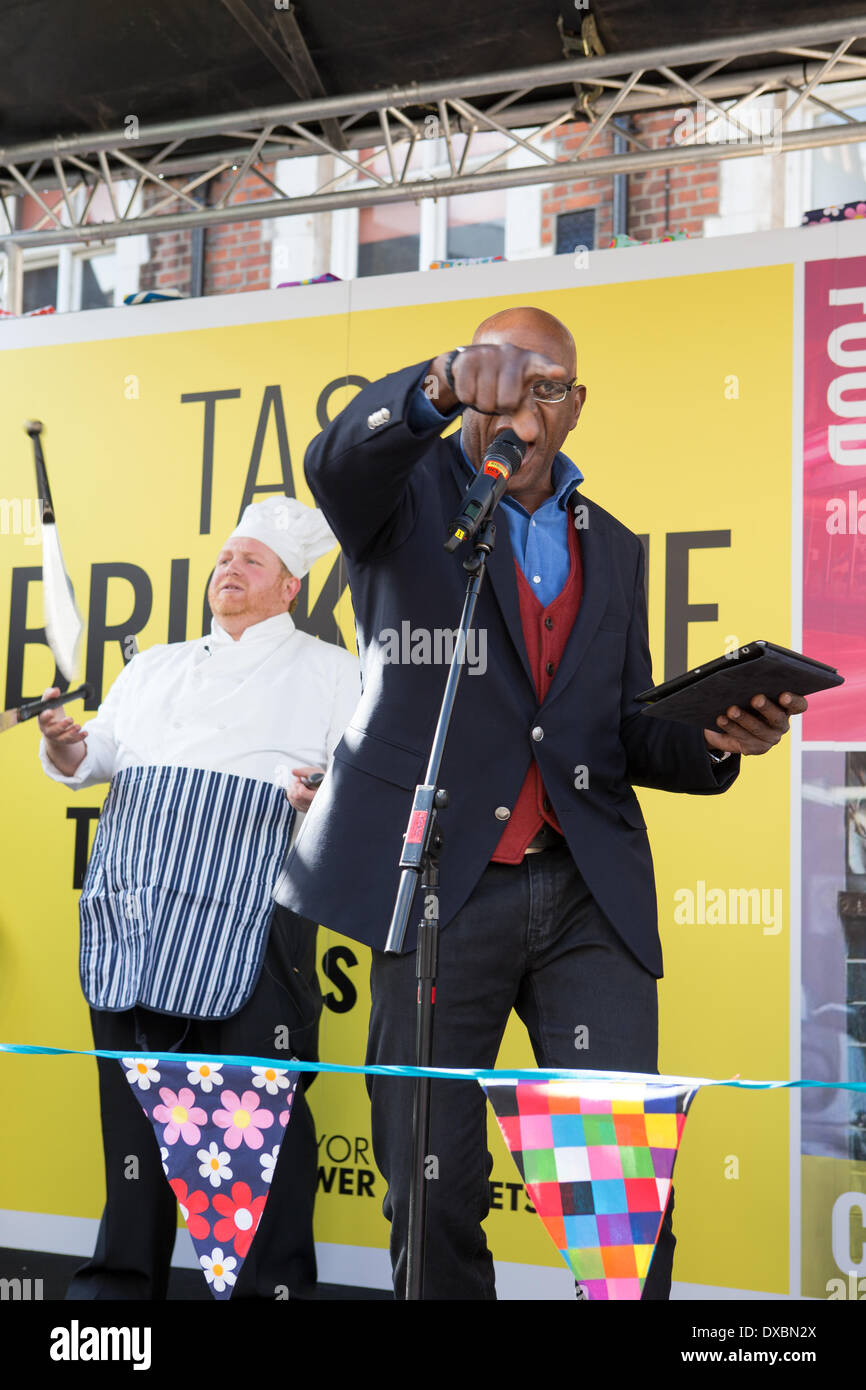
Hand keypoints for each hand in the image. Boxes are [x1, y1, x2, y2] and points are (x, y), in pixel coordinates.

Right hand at [38, 687, 87, 775]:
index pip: (42, 718)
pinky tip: (86, 733)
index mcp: (43, 720)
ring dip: (72, 732)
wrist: (52, 727)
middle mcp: (49, 730)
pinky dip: (80, 737)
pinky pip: (73, 741)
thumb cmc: (50, 711)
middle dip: (62, 725)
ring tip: (79, 726)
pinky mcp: (66, 741)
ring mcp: (57, 737)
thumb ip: (50, 694)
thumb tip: (55, 690)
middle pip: (54, 730)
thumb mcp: (49, 702)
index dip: (46, 716)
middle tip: (70, 719)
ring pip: (64, 737)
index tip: (51, 711)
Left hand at [286, 765, 324, 813]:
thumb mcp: (315, 772)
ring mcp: (308, 808)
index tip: (300, 779)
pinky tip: (298, 790)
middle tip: (299, 780)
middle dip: (294, 786)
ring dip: (292, 790)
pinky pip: (292, 802)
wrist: (323, 785)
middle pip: (296, 796)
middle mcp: (314, 804)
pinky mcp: (303, 809)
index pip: (301, 793)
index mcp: (318, 794)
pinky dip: (292, 795)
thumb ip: (304, 771)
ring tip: (299, 785)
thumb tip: (293, 771)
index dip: (298, 784)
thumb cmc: (321, 778)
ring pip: (292, 799)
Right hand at [427, 344, 567, 415]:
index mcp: (531, 362)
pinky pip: (468, 395)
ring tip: (486, 389)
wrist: (470, 365)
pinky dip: (469, 398)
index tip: (560, 373)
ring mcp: (489, 354)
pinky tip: (472, 385)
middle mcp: (511, 353)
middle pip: (507, 401)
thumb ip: (525, 418)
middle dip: (501, 406)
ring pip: (485, 400)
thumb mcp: (517, 401)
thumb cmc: (503, 385)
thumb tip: (531, 437)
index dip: (550, 370)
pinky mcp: (468, 358)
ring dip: (483, 403)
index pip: (543, 366)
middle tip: (499, 395)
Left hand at [704, 692, 807, 756]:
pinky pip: (743, 738)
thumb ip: (752, 684)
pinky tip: (721, 719)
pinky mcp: (755, 748)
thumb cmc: (743, 701)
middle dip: (766, 708)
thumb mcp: (749, 692)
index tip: (784, 695)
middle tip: (756, 699)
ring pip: (758, 729)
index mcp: (786, 708)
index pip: (799, 705)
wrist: (729, 727)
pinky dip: (731, 727)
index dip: (794, 701)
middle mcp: (781, 724)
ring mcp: (769, 738)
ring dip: (744, 719)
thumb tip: (740, 671)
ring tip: (731, 710)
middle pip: (778, 718)